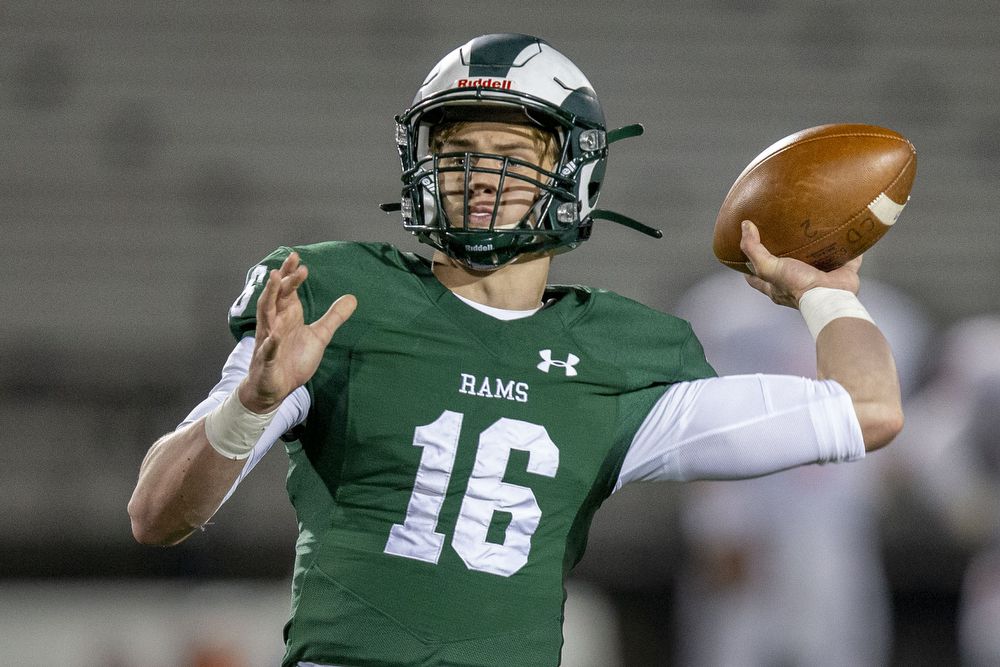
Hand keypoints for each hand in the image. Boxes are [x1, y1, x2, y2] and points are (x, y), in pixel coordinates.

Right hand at [238, 252, 356, 412]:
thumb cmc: (292, 359)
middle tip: (293, 263)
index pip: (287, 290)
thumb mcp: (319, 336)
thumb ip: (333, 317)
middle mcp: (275, 324)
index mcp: (287, 315)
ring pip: (266, 315)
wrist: (275, 388)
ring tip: (275, 279)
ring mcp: (269, 341)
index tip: (298, 258)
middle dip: (284, 279)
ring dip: (270, 297)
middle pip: (276, 296)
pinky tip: (275, 336)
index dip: (291, 274)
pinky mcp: (268, 361)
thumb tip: (353, 298)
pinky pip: (268, 350)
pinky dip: (271, 343)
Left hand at [740, 220, 860, 307]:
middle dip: (785, 253)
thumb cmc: (797, 285)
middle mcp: (797, 282)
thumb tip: (745, 226)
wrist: (830, 295)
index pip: (757, 276)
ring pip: (817, 260)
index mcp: (777, 286)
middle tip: (782, 233)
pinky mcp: (841, 271)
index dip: (749, 265)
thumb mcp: (768, 268)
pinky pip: (846, 257)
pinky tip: (845, 231)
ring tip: (813, 227)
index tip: (746, 251)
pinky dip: (848, 247)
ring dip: (816, 248)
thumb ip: (753, 249)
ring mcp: (820, 277)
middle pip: (787, 267)